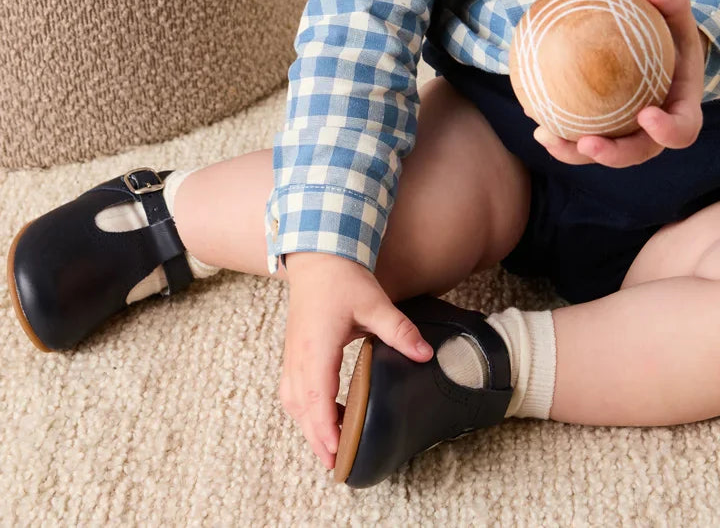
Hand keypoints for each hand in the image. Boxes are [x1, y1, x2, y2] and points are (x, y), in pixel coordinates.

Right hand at [280, 252, 432, 469]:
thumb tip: (425, 354)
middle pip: (302, 409)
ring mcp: (292, 355)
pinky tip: (323, 415)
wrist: (317, 256)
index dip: (325, 429)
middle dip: (317, 440)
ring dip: (309, 426)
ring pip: (294, 402)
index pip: (316, 398)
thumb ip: (399, 330)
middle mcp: (299, 356)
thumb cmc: (342, 278)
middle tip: (338, 465)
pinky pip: (293, 390)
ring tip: (332, 445)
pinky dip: (304, 409)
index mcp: (317, 348)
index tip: (336, 452)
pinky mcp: (294, 352)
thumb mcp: (375, 303)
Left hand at [532, 0, 704, 167]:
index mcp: (681, 109)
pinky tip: (531, 114)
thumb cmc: (670, 31)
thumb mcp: (676, 13)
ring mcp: (629, 134)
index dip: (667, 131)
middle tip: (587, 142)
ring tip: (544, 135)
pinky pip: (581, 135)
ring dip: (573, 151)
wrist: (661, 51)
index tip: (646, 115)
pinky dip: (558, 130)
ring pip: (603, 152)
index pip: (682, 129)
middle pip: (638, 152)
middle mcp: (656, 131)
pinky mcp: (606, 130)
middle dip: (612, 154)